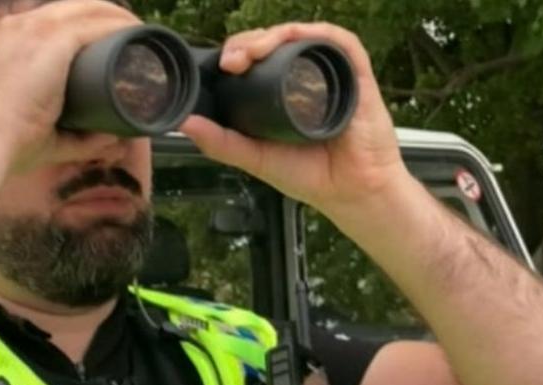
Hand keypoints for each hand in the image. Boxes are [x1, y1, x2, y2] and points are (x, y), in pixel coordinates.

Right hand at [0, 0, 141, 171]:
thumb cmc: (8, 143)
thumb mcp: (49, 133)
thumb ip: (80, 138)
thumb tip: (111, 139)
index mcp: (13, 40)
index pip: (59, 21)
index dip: (89, 27)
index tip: (113, 44)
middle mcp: (22, 25)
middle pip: (77, 9)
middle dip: (108, 20)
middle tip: (135, 42)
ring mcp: (36, 28)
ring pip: (90, 10)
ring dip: (120, 21)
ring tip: (143, 37)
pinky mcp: (51, 38)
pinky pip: (96, 23)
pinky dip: (121, 27)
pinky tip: (138, 34)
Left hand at [179, 23, 411, 214]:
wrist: (350, 192)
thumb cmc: (310, 175)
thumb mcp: (255, 158)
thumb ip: (220, 143)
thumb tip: (186, 124)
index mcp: (281, 91)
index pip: (256, 57)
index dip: (237, 52)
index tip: (221, 66)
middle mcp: (305, 77)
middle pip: (275, 41)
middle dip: (248, 42)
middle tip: (231, 61)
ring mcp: (330, 74)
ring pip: (301, 35)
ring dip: (274, 34)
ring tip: (252, 52)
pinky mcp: (356, 75)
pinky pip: (340, 41)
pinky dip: (315, 33)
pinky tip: (294, 39)